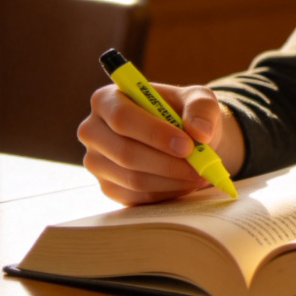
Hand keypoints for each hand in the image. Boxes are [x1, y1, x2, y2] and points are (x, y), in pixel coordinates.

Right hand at [78, 82, 244, 205]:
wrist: (184, 137)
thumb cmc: (186, 112)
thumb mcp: (199, 98)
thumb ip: (201, 109)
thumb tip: (200, 132)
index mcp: (107, 99)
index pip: (122, 118)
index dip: (154, 133)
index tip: (187, 145)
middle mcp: (93, 131)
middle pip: (124, 153)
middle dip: (167, 163)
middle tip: (199, 166)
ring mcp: (96, 162)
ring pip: (132, 179)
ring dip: (171, 180)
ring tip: (199, 174)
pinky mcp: (108, 187)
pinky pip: (136, 197)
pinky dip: (166, 192)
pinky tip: (186, 183)